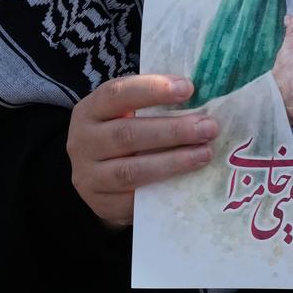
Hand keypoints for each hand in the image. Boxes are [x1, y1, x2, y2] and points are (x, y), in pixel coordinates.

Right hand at [66, 74, 219, 228]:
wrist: (99, 175)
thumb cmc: (127, 132)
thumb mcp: (130, 112)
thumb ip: (158, 103)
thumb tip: (207, 95)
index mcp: (91, 110)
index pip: (116, 94)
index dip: (152, 89)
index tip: (188, 88)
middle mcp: (83, 142)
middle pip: (127, 134)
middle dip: (173, 131)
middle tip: (208, 127)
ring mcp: (89, 176)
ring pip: (130, 170)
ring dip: (173, 162)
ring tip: (205, 153)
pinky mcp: (102, 203)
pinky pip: (134, 200)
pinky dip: (162, 190)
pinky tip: (188, 182)